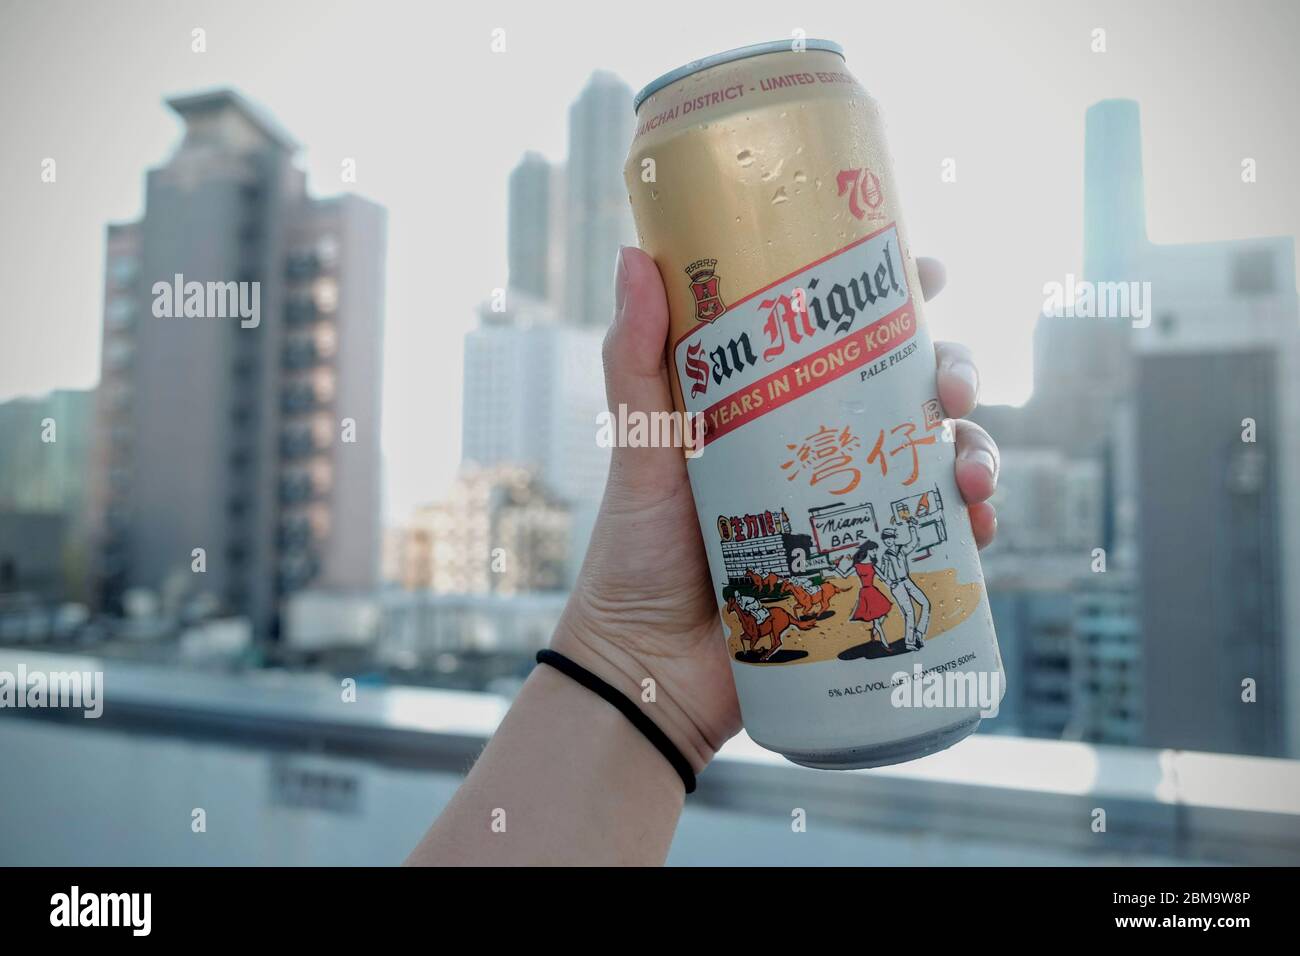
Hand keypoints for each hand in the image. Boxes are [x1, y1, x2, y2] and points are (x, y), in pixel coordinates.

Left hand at [551, 248, 1000, 770]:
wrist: (650, 664)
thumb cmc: (638, 551)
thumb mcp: (642, 447)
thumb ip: (636, 360)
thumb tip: (634, 255)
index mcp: (777, 406)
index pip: (845, 337)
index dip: (895, 298)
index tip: (926, 270)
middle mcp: (824, 450)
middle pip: (912, 391)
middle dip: (955, 374)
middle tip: (953, 388)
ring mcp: (853, 511)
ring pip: (941, 460)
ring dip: (978, 451)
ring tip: (969, 470)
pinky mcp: (870, 571)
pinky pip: (943, 539)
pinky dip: (974, 525)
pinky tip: (978, 523)